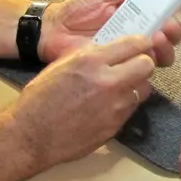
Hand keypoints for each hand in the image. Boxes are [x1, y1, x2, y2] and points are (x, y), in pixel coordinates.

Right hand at [11, 35, 157, 169]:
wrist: (32, 135)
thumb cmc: (40, 99)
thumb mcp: (62, 65)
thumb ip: (90, 56)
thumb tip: (111, 50)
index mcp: (91, 61)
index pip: (134, 44)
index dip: (140, 44)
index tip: (139, 46)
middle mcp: (108, 82)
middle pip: (147, 65)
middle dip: (142, 64)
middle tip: (133, 66)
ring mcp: (115, 106)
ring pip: (144, 88)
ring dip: (135, 85)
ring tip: (119, 87)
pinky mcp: (116, 125)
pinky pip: (132, 108)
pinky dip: (125, 103)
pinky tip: (109, 105)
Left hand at [38, 0, 180, 65]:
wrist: (53, 32)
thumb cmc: (77, 11)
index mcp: (139, 12)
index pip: (168, 8)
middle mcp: (140, 32)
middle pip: (171, 34)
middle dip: (175, 29)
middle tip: (169, 24)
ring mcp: (132, 50)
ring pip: (162, 54)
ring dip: (165, 46)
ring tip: (156, 38)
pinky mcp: (121, 67)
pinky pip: (141, 71)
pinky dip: (146, 63)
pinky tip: (141, 54)